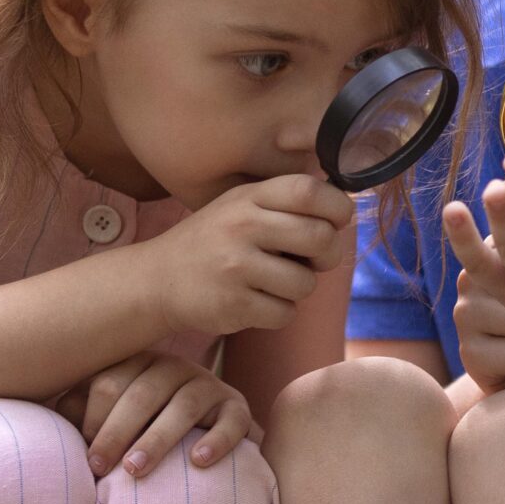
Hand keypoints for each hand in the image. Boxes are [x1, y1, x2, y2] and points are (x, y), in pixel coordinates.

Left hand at [59, 352, 256, 477]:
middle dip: (116, 431)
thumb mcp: (108, 415)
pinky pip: (232, 420)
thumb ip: (80, 413)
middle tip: (98, 468)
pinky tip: (197, 462)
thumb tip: (49, 424)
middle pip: (142, 393)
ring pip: (183, 406)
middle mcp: (173, 367)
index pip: (109, 382)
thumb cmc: (139, 429)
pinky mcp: (237, 408)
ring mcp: (207, 385)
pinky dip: (217, 440)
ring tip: (134, 472)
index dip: (92, 420)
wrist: (199, 435)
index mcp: (135, 363)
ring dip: (157, 439)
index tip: (83, 458)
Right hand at [143, 175, 355, 338]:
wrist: (158, 280)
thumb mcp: (241, 206)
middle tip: (311, 260)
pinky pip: (285, 313)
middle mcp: (242, 226)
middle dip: (327, 255)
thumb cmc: (214, 242)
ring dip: (299, 288)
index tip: (337, 221)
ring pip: (307, 283)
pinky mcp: (233, 305)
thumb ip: (286, 202)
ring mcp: (236, 267)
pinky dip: (279, 313)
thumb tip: (346, 208)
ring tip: (273, 282)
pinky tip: (256, 302)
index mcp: (249, 197)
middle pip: (320, 238)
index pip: (310, 190)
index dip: (337, 207)